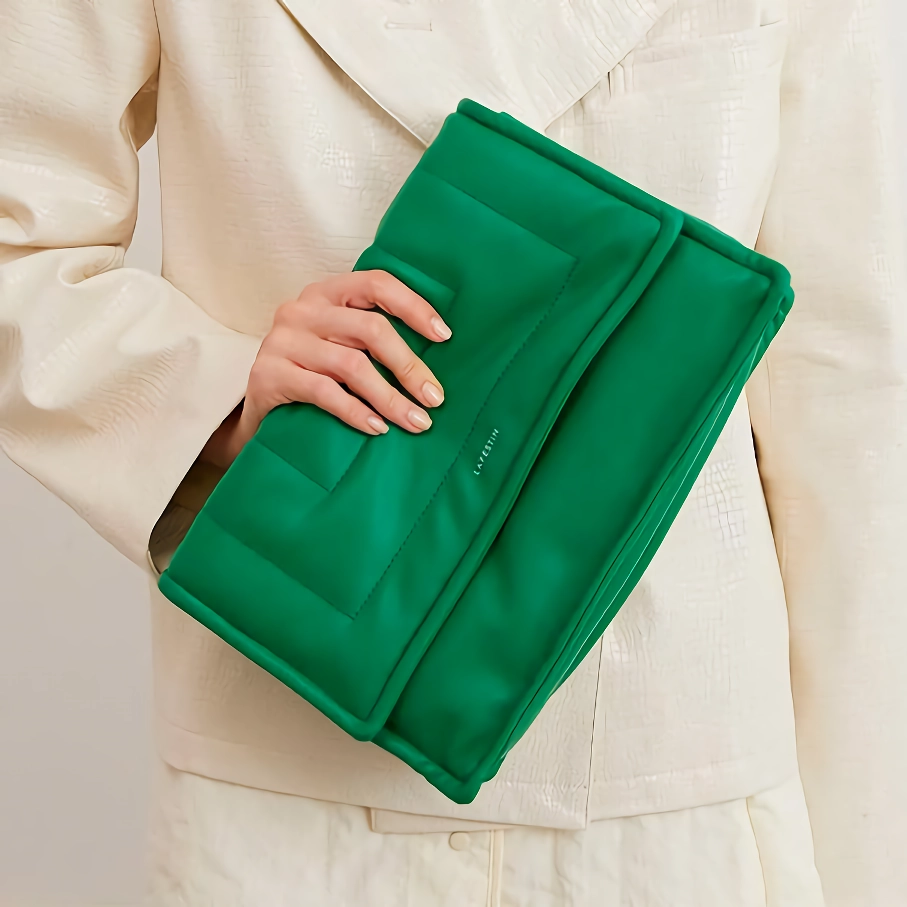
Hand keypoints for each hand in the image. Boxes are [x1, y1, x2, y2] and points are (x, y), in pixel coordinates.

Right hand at [201, 270, 451, 467]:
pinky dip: (356, 411)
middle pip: (370, 329)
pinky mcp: (268, 374)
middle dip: (409, 366)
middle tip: (434, 398)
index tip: (444, 337)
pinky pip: (324, 392)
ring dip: (390, 397)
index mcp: (327, 293)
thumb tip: (435, 363)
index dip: (414, 307)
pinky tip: (378, 427)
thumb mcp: (341, 349)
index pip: (377, 284)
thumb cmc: (313, 378)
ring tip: (415, 421)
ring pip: (351, 365)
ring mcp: (282, 340)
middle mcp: (302, 309)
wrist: (259, 416)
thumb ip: (373, 342)